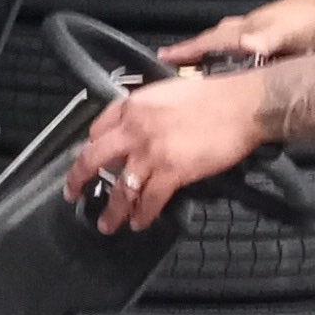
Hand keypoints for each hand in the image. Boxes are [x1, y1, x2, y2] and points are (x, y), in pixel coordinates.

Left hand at [72, 66, 267, 233]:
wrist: (242, 105)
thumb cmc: (213, 96)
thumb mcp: (168, 90)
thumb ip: (146, 109)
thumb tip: (139, 126)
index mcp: (133, 106)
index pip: (98, 127)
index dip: (92, 146)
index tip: (89, 158)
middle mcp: (135, 130)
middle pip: (93, 158)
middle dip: (78, 180)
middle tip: (73, 193)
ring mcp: (151, 153)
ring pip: (120, 188)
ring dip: (111, 210)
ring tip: (106, 224)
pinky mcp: (172, 172)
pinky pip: (149, 200)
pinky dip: (142, 215)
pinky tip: (139, 223)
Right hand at [164, 0, 314, 67]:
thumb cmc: (310, 19)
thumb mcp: (285, 32)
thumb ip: (265, 39)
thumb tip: (246, 45)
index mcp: (243, 29)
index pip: (206, 41)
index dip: (184, 52)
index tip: (162, 58)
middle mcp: (248, 29)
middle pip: (212, 41)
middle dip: (192, 52)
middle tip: (173, 62)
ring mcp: (261, 33)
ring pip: (228, 45)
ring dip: (212, 55)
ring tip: (199, 67)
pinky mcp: (276, 41)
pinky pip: (246, 51)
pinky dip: (236, 59)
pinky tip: (241, 68)